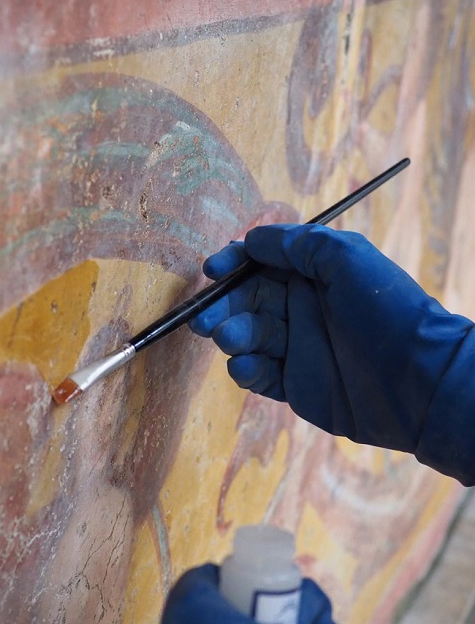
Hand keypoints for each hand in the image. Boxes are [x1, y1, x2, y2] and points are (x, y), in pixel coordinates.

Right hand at [189, 224, 474, 482]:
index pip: (260, 262)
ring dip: (232, 335)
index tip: (212, 270)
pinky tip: (247, 367)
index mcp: (312, 274)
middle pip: (244, 300)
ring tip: (233, 339)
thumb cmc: (385, 310)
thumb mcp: (345, 257)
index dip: (233, 263)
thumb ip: (297, 244)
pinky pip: (257, 374)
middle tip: (205, 319)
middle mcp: (300, 308)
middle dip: (221, 305)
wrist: (418, 380)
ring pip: (246, 337)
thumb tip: (253, 239)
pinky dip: (245, 370)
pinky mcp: (293, 385)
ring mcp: (295, 347)